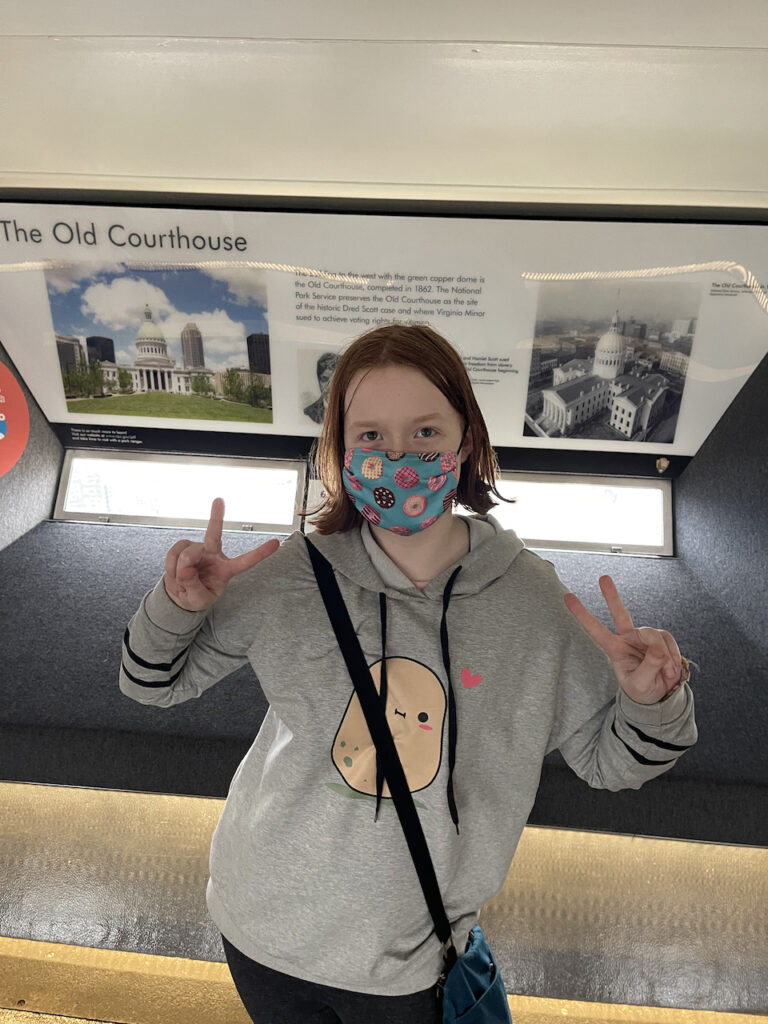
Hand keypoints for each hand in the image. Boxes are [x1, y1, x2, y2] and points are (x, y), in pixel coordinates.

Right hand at [163, 498, 279, 610]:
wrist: (179, 595)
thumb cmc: (196, 597)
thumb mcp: (197, 600)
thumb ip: (193, 586)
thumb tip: (185, 569)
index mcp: (226, 570)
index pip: (245, 561)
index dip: (260, 553)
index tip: (276, 543)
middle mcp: (214, 555)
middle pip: (215, 535)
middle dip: (217, 517)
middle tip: (219, 500)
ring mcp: (199, 549)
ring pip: (187, 552)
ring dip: (179, 568)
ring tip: (181, 580)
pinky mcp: (184, 546)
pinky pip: (174, 552)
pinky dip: (171, 565)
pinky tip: (174, 573)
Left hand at [564, 576, 682, 704]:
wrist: (660, 693)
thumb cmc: (643, 689)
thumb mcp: (641, 684)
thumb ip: (649, 666)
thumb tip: (658, 647)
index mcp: (614, 649)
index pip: (596, 630)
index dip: (582, 614)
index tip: (567, 597)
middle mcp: (627, 638)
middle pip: (620, 614)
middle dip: (612, 596)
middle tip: (603, 578)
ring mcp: (644, 637)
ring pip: (654, 636)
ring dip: (663, 656)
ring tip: (665, 672)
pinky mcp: (660, 638)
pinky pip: (668, 640)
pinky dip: (673, 656)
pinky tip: (671, 668)